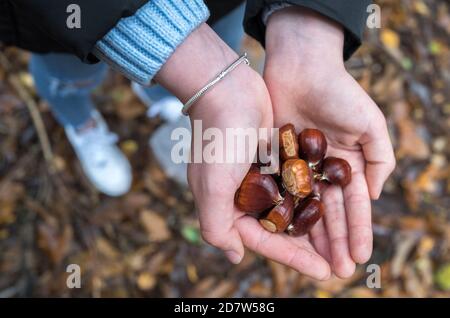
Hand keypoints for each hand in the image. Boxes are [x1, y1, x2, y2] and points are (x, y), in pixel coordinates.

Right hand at [156, 23, 330, 279]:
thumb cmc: (218, 138)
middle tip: (341, 267)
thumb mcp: (212, 186)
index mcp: (228, 208)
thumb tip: (236, 256)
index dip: (292, 259)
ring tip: (345, 245)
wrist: (227, 89)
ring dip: (319, 228)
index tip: (322, 272)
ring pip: (295, 211)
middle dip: (311, 250)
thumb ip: (216, 226)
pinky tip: (338, 208)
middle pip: (283, 231)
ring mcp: (263, 180)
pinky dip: (317, 198)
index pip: (264, 241)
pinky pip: (300, 186)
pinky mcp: (277, 161)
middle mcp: (245, 198)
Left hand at [264, 8, 395, 277]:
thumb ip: (380, 159)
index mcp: (347, 164)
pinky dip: (282, 214)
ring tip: (314, 263)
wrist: (300, 67)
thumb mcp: (370, 123)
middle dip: (334, 242)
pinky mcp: (274, 161)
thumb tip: (373, 195)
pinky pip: (278, 192)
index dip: (357, 231)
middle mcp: (322, 171)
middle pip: (328, 213)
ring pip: (303, 209)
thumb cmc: (338, 92)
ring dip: (310, 237)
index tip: (360, 257)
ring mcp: (297, 168)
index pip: (353, 206)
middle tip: (337, 271)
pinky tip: (285, 236)